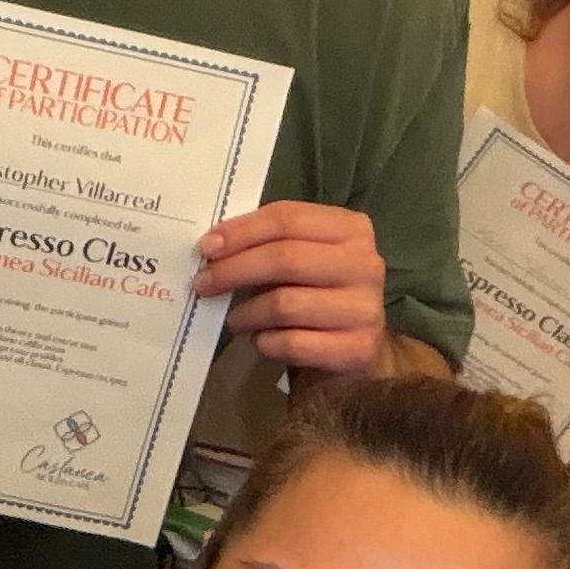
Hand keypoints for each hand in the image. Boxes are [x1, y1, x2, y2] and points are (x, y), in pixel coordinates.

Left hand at [194, 198, 389, 381]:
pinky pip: (293, 343)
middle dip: (234, 270)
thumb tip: (214, 247)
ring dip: (247, 313)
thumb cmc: (319, 296)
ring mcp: (366, 308)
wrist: (358, 349)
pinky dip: (266, 342)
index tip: (206, 247)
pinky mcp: (357, 349)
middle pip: (285, 258)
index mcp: (351, 229)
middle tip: (203, 283)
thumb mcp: (303, 259)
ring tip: (234, 319)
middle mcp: (365, 264)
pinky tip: (261, 340)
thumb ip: (269, 244)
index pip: (287, 219)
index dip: (241, 231)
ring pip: (285, 304)